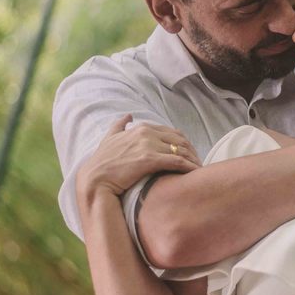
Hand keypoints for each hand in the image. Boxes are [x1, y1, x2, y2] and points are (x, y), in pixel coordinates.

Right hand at [76, 114, 199, 202]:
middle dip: (192, 151)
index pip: (171, 132)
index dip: (183, 143)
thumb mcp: (109, 138)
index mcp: (141, 128)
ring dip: (193, 160)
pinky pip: (177, 161)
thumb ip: (119, 126)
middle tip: (198, 163)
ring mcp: (148, 145)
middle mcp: (146, 133)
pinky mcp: (149, 160)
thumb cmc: (102, 162)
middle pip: (180, 140)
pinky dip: (189, 167)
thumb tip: (128, 115)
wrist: (95, 179)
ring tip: (199, 170)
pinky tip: (196, 173)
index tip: (190, 154)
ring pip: (181, 150)